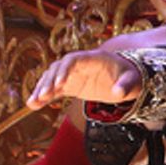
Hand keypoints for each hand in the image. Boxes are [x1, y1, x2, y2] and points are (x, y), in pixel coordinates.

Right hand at [26, 50, 141, 109]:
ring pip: (52, 79)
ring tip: (32, 103)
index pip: (73, 60)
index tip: (60, 83)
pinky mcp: (71, 85)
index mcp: (92, 59)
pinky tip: (33, 106)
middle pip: (58, 68)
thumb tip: (117, 94)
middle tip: (43, 96)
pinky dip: (44, 97)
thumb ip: (125, 86)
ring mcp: (73, 75)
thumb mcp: (132, 80)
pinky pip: (54, 90)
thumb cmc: (131, 77)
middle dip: (49, 81)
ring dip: (42, 89)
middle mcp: (79, 65)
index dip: (65, 70)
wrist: (127, 80)